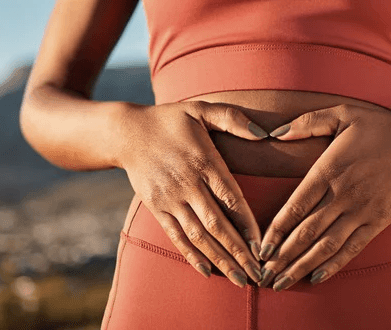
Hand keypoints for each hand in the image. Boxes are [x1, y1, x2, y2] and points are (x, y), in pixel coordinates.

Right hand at [117, 101, 269, 287]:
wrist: (126, 132)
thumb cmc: (170, 120)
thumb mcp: (201, 109)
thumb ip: (233, 118)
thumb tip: (263, 132)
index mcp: (204, 161)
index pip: (231, 198)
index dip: (247, 224)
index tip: (264, 246)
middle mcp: (187, 184)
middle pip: (217, 224)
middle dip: (239, 252)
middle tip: (259, 275)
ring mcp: (170, 198)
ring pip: (198, 235)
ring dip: (220, 260)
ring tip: (240, 280)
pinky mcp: (156, 208)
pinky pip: (176, 236)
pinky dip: (192, 255)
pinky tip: (207, 272)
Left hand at [255, 104, 390, 290]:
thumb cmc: (380, 127)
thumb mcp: (342, 114)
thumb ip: (307, 123)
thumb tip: (275, 133)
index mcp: (329, 170)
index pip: (296, 206)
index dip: (276, 230)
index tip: (260, 247)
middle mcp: (342, 195)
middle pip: (306, 232)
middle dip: (282, 256)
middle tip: (263, 274)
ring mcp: (361, 211)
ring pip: (326, 245)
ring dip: (302, 266)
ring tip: (282, 283)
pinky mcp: (377, 221)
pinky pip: (352, 248)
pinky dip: (334, 265)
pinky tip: (316, 278)